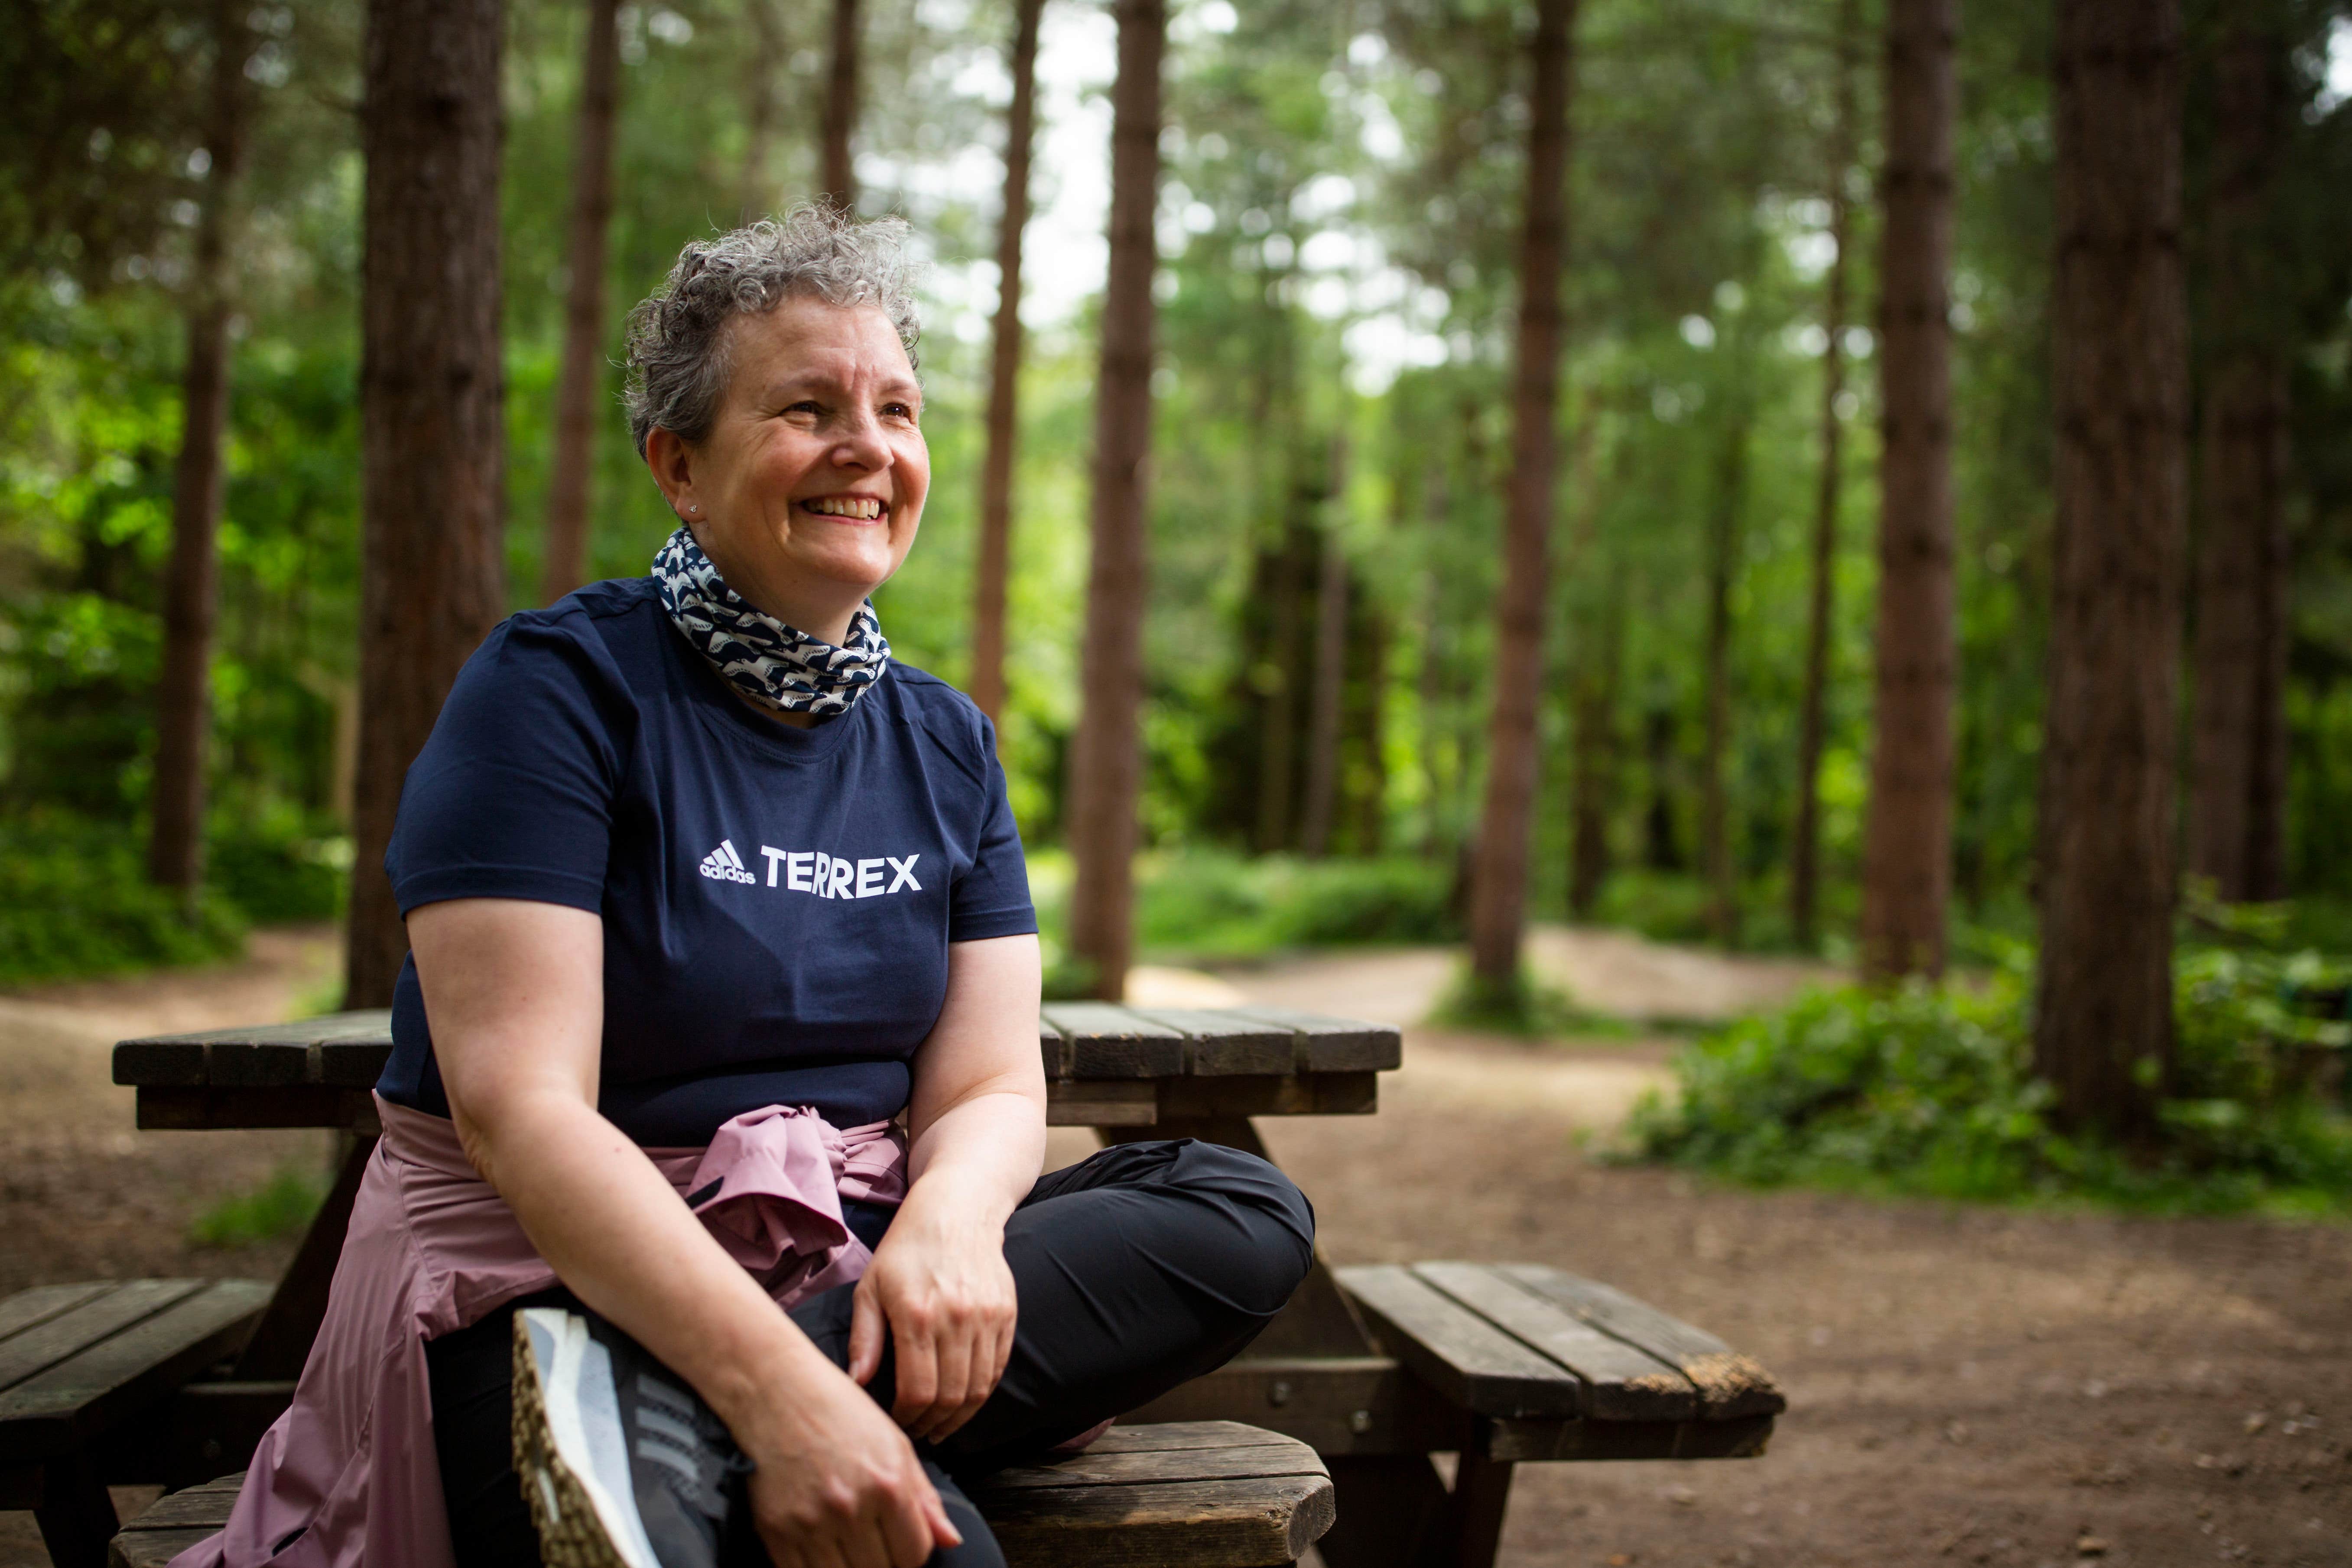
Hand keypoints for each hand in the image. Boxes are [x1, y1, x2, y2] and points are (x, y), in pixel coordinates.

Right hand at [735, 1349, 960, 1567]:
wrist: (774, 1389)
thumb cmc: (835, 1409)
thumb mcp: (894, 1443)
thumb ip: (924, 1498)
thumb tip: (950, 1540)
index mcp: (888, 1484)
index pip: (915, 1555)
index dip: (911, 1553)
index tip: (901, 1543)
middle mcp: (851, 1507)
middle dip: (883, 1562)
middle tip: (872, 1541)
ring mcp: (811, 1522)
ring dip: (851, 1567)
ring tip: (846, 1543)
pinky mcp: (775, 1531)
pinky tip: (819, 1547)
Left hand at [849, 1192, 1018, 1441]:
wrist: (957, 1208)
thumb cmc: (906, 1248)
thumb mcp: (870, 1287)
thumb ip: (865, 1338)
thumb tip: (856, 1384)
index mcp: (917, 1315)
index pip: (917, 1391)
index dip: (906, 1418)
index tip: (896, 1424)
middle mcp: (956, 1318)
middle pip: (950, 1397)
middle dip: (931, 1424)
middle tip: (918, 1432)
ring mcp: (986, 1316)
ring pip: (978, 1388)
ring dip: (958, 1416)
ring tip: (940, 1425)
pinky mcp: (1006, 1313)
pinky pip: (997, 1367)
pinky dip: (982, 1392)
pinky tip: (964, 1400)